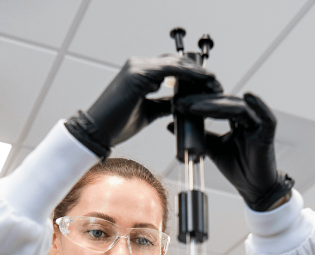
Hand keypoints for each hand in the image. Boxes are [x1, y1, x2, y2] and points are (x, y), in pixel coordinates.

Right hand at [65, 56, 220, 158]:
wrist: (97, 132)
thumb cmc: (117, 124)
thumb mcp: (148, 113)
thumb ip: (164, 104)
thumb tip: (181, 104)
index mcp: (140, 72)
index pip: (172, 67)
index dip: (192, 74)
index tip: (210, 85)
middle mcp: (138, 65)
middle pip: (176, 61)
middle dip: (199, 72)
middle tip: (217, 83)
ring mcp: (137, 67)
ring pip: (175, 63)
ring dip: (197, 73)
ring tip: (214, 83)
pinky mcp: (137, 74)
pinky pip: (169, 70)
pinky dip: (187, 75)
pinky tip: (202, 81)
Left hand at [174, 92, 292, 210]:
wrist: (253, 188)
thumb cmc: (237, 168)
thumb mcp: (212, 148)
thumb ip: (197, 135)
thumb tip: (172, 125)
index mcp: (236, 119)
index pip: (216, 103)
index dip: (198, 102)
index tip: (178, 104)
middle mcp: (248, 118)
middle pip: (225, 102)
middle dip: (202, 101)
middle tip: (181, 103)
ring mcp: (259, 124)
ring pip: (238, 107)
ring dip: (215, 105)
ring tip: (193, 107)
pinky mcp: (268, 132)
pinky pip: (265, 116)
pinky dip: (258, 105)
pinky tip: (246, 96)